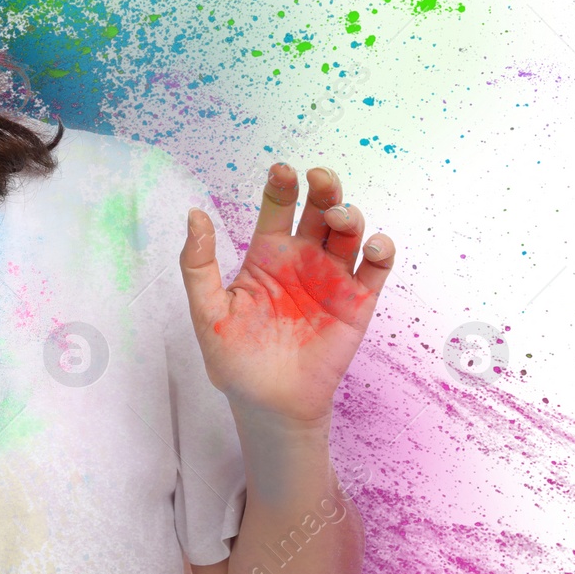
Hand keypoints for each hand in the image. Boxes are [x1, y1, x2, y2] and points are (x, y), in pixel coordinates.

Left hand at [178, 165, 395, 423]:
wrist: (267, 403)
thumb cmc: (234, 357)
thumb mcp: (207, 310)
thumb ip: (198, 264)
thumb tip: (193, 214)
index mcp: (267, 254)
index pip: (277, 207)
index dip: (281, 186)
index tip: (282, 170)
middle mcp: (303, 258)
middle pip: (319, 210)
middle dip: (324, 189)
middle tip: (320, 178)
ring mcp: (332, 278)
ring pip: (349, 233)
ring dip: (349, 216)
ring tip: (339, 218)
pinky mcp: (357, 303)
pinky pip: (375, 270)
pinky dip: (381, 252)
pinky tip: (373, 246)